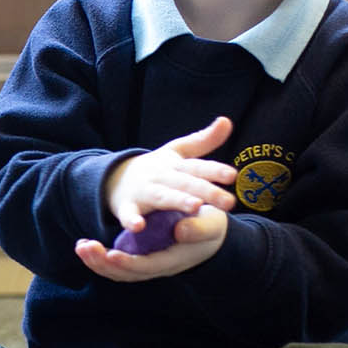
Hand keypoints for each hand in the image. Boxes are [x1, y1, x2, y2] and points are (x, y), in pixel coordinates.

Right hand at [75, 116, 236, 280]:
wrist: (114, 177)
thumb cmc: (156, 167)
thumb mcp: (178, 151)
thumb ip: (204, 140)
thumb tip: (227, 120)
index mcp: (175, 164)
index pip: (197, 166)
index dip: (214, 170)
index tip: (232, 175)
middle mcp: (160, 176)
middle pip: (185, 183)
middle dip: (207, 191)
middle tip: (229, 202)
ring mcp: (143, 190)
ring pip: (162, 196)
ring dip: (177, 200)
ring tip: (196, 207)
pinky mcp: (126, 206)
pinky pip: (128, 214)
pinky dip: (131, 220)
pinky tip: (138, 227)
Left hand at [76, 203, 228, 281]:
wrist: (209, 228)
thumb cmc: (210, 224)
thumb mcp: (211, 224)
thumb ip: (199, 229)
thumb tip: (180, 231)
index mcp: (174, 259)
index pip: (147, 267)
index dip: (129, 263)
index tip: (111, 254)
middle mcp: (157, 265)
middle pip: (127, 273)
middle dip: (104, 263)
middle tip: (84, 247)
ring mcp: (146, 263)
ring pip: (118, 271)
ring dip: (97, 261)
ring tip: (80, 246)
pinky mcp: (139, 257)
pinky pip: (116, 263)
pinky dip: (100, 257)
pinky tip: (86, 245)